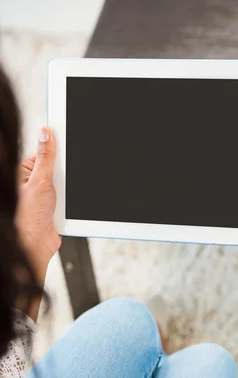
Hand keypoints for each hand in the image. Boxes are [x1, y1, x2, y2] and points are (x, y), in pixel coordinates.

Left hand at [16, 127, 60, 271]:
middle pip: (59, 168)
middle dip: (64, 175)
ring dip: (68, 192)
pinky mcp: (55, 205)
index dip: (59, 150)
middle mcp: (35, 181)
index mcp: (25, 170)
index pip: (47, 152)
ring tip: (59, 202)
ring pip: (66, 184)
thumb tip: (46, 133)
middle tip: (59, 185)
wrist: (35, 244)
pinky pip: (70, 198)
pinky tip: (64, 208)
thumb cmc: (27, 217)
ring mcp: (46, 193)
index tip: (71, 144)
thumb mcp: (38, 181)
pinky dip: (71, 203)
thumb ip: (45, 157)